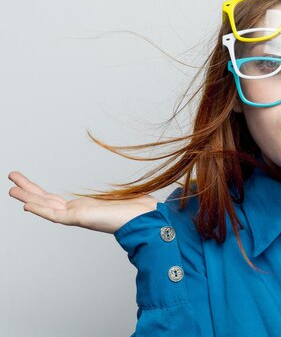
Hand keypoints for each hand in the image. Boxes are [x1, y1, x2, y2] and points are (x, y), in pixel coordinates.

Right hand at [7, 171, 157, 233]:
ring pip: (47, 207)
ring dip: (28, 198)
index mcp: (87, 207)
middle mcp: (80, 212)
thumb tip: (139, 189)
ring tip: (10, 189)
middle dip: (29, 190)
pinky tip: (26, 205)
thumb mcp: (128, 195)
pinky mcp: (82, 219)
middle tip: (11, 178)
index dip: (41, 194)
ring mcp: (79, 216)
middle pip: (47, 200)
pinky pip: (56, 215)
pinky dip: (40, 210)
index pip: (57, 200)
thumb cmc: (142, 210)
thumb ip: (126, 193)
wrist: (150, 219)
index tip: (27, 187)